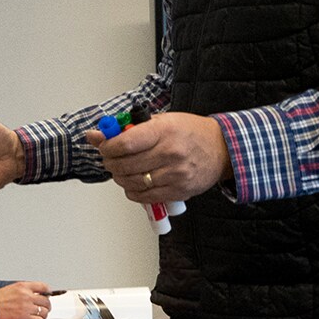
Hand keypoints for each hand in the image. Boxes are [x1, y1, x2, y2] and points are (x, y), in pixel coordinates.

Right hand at [0, 281, 52, 318]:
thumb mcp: (11, 288)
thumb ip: (24, 290)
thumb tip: (33, 294)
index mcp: (23, 286)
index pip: (43, 286)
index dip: (47, 291)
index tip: (48, 294)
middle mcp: (26, 296)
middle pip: (46, 301)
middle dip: (46, 306)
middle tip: (44, 308)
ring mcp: (26, 307)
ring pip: (44, 312)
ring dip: (43, 315)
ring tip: (40, 316)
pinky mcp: (24, 317)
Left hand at [84, 111, 228, 203]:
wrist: (222, 149)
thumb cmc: (190, 132)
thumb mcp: (160, 121)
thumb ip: (127, 128)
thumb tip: (96, 136)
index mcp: (164, 131)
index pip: (125, 143)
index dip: (107, 147)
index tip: (104, 147)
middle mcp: (170, 153)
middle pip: (125, 165)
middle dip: (111, 163)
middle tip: (110, 159)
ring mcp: (175, 174)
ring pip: (133, 182)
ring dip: (120, 178)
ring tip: (122, 170)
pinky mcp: (179, 191)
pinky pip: (145, 196)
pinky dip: (133, 192)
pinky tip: (134, 183)